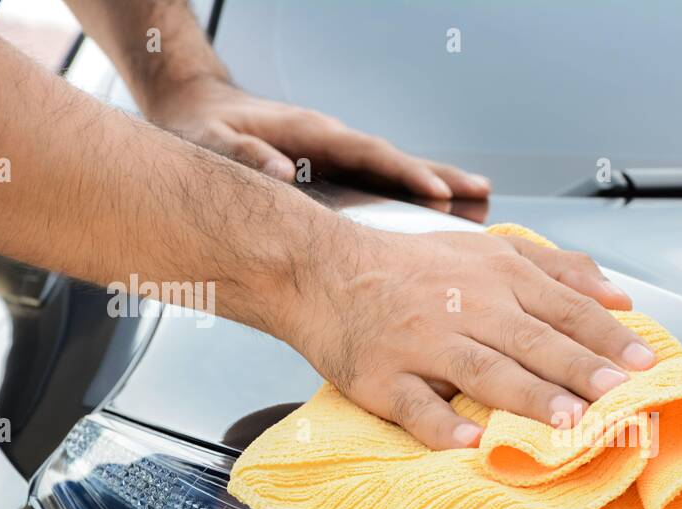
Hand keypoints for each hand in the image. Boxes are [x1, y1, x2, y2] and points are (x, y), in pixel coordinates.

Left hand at [145, 76, 489, 199]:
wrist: (199, 115)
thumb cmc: (204, 131)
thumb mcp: (211, 142)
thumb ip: (244, 154)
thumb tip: (282, 172)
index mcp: (313, 135)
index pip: (370, 155)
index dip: (405, 174)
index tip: (438, 195)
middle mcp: (336, 146)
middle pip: (398, 163)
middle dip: (440, 179)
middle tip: (482, 196)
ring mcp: (342, 162)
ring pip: (398, 177)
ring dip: (440, 190)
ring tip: (482, 208)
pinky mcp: (340, 179)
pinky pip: (385, 191)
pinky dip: (416, 202)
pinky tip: (447, 219)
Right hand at [285, 227, 652, 449]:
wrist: (321, 270)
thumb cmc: (414, 268)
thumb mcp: (488, 249)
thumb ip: (558, 270)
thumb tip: (619, 297)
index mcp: (496, 276)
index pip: (563, 308)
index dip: (605, 336)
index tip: (644, 363)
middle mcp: (465, 307)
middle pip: (532, 339)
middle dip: (579, 368)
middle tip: (621, 394)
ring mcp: (422, 345)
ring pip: (482, 370)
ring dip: (526, 396)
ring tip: (567, 421)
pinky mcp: (383, 378)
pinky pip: (415, 405)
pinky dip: (441, 423)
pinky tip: (470, 443)